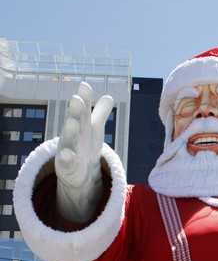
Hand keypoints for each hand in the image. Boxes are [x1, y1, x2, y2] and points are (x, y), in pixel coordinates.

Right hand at [55, 82, 113, 222]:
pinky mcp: (65, 166)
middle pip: (73, 121)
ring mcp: (67, 149)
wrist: (78, 173)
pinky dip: (66, 158)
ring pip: (68, 139)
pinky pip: (66, 162)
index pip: (82, 109)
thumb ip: (100, 114)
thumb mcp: (94, 130)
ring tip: (73, 122)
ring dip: (70, 131)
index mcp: (79, 124)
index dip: (84, 98)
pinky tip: (67, 154)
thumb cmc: (85, 146)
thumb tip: (108, 96)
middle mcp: (71, 134)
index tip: (85, 86)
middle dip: (75, 110)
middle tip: (77, 99)